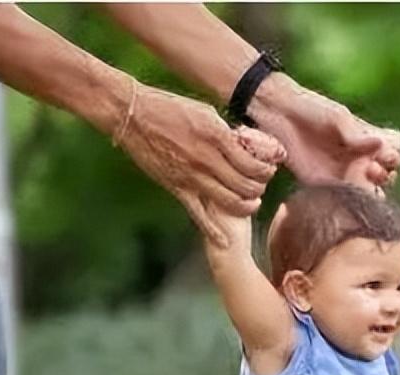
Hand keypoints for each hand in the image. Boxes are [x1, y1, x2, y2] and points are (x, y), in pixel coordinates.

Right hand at [116, 84, 281, 246]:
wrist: (131, 114)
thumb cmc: (168, 108)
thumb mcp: (206, 113)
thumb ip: (226, 132)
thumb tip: (246, 145)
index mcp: (217, 136)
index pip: (254, 163)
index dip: (266, 169)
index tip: (268, 168)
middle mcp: (207, 159)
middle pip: (247, 185)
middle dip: (259, 188)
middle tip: (260, 185)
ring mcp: (192, 176)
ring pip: (231, 202)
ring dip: (246, 206)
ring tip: (251, 202)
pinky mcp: (177, 188)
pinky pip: (199, 215)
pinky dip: (214, 231)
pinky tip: (225, 240)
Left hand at [249, 74, 399, 190]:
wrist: (279, 116)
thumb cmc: (312, 109)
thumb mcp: (338, 117)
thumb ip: (357, 134)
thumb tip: (379, 146)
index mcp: (369, 139)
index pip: (396, 153)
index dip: (393, 156)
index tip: (383, 154)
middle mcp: (361, 159)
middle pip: (387, 176)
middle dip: (384, 175)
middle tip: (369, 169)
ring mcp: (346, 174)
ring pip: (369, 192)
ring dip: (369, 190)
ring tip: (357, 179)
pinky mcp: (327, 187)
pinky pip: (345, 201)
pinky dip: (349, 202)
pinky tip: (344, 194)